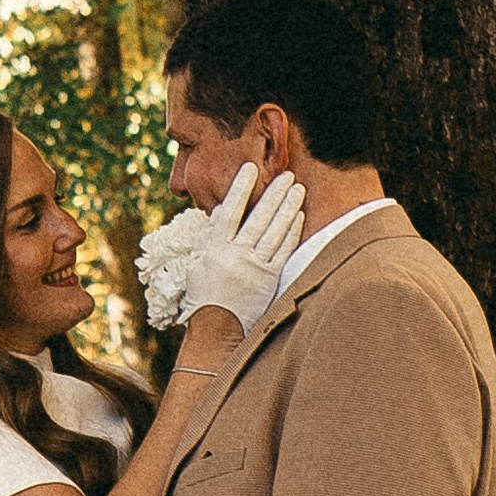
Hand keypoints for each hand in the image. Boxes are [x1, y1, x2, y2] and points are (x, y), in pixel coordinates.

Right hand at [185, 162, 306, 330]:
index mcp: (214, 248)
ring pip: (275, 231)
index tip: (250, 169)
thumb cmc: (205, 294)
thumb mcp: (197, 263)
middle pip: (259, 217)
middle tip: (287, 175)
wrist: (217, 327)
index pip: (229, 210)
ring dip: (288, 207)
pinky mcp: (269, 279)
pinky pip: (283, 250)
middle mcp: (235, 254)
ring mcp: (254, 267)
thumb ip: (208, 236)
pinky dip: (291, 232)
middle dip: (274, 193)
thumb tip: (220, 211)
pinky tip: (298, 216)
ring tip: (297, 189)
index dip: (240, 188)